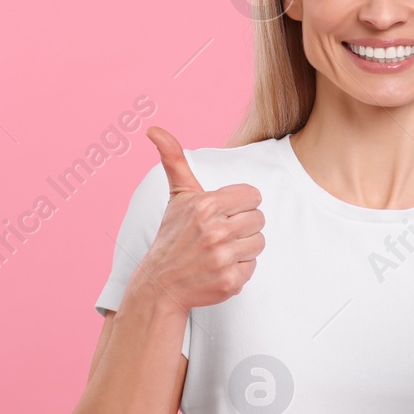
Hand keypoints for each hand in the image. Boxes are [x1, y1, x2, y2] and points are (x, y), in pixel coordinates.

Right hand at [134, 126, 264, 309]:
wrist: (161, 284)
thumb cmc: (173, 236)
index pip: (253, 196)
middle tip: (221, 234)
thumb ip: (174, 160)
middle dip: (243, 226)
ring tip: (221, 251)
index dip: (241, 204)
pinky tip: (219, 268)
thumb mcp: (177, 196)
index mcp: (206, 205)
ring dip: (244, 248)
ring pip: (260, 243)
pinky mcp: (230, 281)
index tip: (224, 213)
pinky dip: (240, 269)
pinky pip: (253, 267)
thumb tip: (153, 128)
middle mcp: (215, 230)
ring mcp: (222, 257)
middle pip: (259, 219)